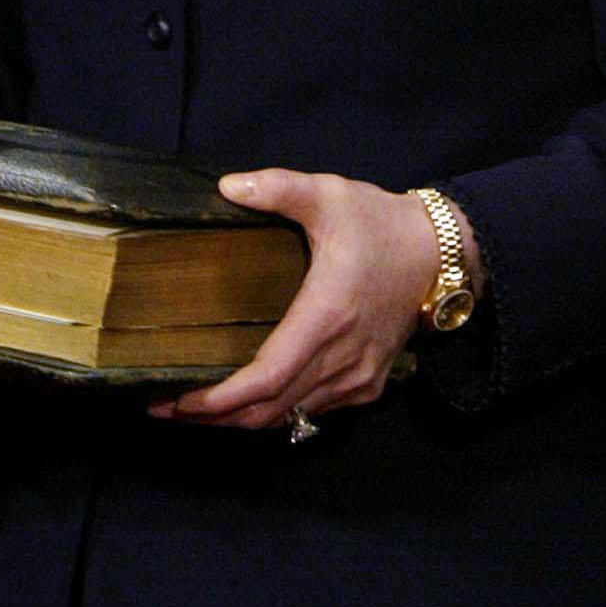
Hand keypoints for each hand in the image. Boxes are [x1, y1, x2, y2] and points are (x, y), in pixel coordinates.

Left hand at [152, 170, 445, 431]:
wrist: (441, 254)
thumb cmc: (381, 224)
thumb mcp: (330, 195)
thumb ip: (279, 188)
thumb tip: (226, 186)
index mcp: (326, 317)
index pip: (264, 380)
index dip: (216, 400)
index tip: (175, 400)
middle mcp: (341, 360)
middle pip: (267, 411)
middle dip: (212, 418)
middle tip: (164, 407)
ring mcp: (357, 379)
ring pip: (288, 417)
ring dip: (240, 419)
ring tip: (194, 406)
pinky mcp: (367, 384)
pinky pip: (311, 411)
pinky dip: (274, 412)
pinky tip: (246, 398)